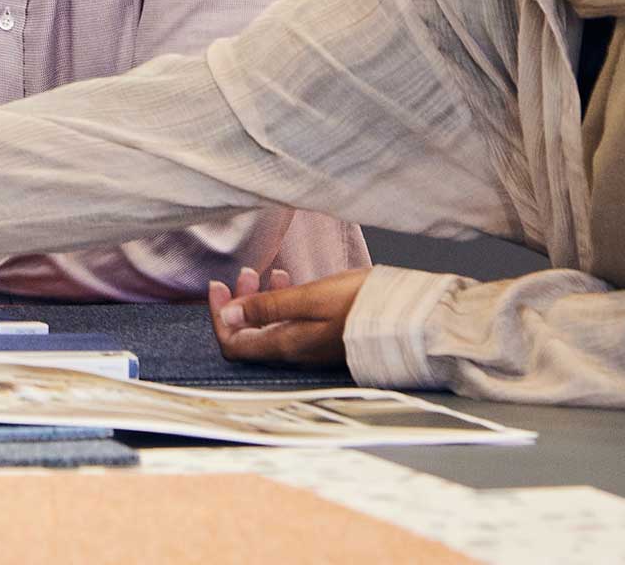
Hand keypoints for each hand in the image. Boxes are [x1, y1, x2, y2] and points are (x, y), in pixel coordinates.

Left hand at [208, 265, 368, 366]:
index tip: (217, 286)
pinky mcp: (326, 339)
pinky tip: (292, 282)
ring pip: (272, 325)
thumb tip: (227, 315)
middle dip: (239, 301)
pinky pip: (293, 324)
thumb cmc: (360, 305)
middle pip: (250, 333)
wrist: (407, 318)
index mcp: (285, 345)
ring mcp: (311, 348)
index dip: (219, 316)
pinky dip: (284, 302)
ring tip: (269, 271)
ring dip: (263, 298)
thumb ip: (266, 307)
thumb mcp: (308, 298)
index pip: (233, 343)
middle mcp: (294, 353)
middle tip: (245, 272)